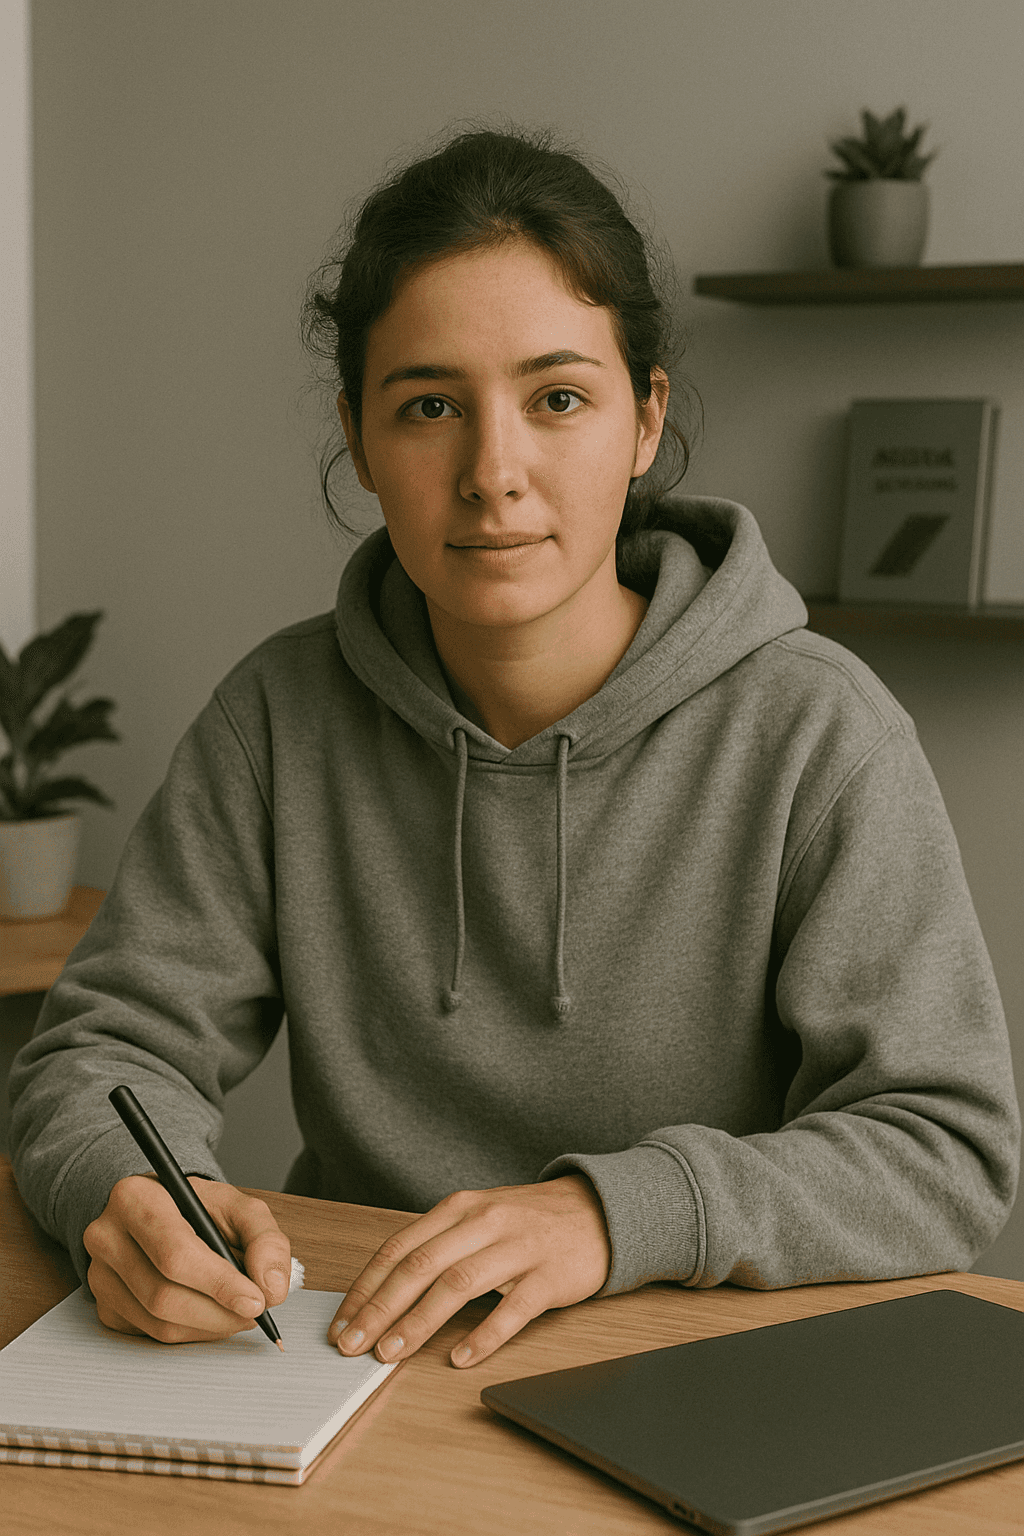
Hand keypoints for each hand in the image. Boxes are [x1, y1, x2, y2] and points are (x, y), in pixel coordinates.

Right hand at [83, 1173, 291, 1342]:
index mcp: (136, 1198)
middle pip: (163, 1294)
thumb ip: (265, 1240)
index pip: (175, 1253)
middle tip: (255, 1312)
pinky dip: (190, 1332)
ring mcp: (100, 1274)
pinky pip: (150, 1334)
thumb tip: (272, 1287)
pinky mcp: (105, 1305)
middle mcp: (107, 1236)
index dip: (219, 1283)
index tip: (255, 1301)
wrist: (164, 1213)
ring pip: (157, 1321)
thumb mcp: (239, 1207)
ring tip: (238, 1312)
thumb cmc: (199, 1209)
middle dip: (218, 1312)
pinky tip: (210, 1314)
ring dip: (208, 1326)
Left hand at [327, 1173, 610, 1368]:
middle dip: (380, 1308)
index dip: (366, 1286)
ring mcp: (518, 1247)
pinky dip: (483, 1335)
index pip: (399, 1247)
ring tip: (391, 1354)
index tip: (342, 1321)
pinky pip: (512, 1308)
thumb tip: (384, 1291)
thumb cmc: (529, 1222)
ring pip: (458, 1283)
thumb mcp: (479, 1218)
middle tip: (352, 1344)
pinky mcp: (549, 1275)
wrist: (599, 1211)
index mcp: (460, 1209)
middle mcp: (484, 1222)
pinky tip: (460, 1357)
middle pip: (421, 1265)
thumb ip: (438, 1245)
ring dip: (419, 1322)